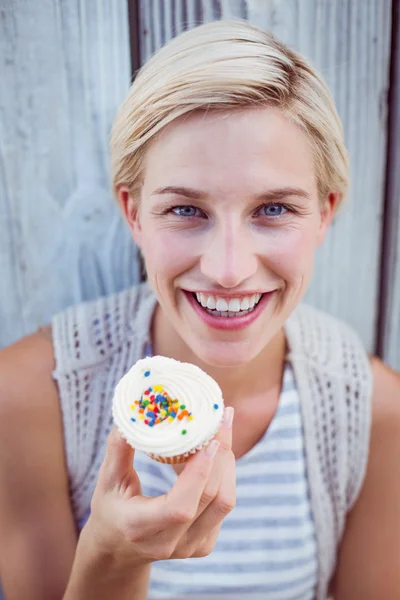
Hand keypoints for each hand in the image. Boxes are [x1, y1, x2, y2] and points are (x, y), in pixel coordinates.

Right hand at [82, 407, 235, 567]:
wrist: (118, 548)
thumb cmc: (111, 507)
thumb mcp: (107, 480)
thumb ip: (120, 448)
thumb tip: (133, 415)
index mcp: (139, 527)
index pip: (180, 507)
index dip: (199, 473)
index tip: (209, 440)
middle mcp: (169, 543)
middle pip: (210, 498)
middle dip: (221, 455)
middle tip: (222, 417)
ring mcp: (190, 547)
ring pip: (224, 501)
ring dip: (227, 462)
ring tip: (222, 430)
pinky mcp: (204, 544)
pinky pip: (223, 505)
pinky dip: (224, 475)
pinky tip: (216, 453)